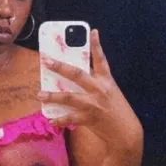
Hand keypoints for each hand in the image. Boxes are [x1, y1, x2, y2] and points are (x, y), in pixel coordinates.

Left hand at [37, 29, 141, 151]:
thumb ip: (95, 84)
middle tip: (46, 60)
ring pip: (69, 97)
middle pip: (77, 74)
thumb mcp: (110, 93)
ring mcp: (94, 104)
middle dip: (60, 67)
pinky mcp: (89, 119)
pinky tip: (51, 119)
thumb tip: (74, 78)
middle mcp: (100, 90)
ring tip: (39, 94)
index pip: (101, 60)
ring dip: (52, 96)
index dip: (96, 45)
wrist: (126, 133)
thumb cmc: (117, 111)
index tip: (92, 32)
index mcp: (107, 81)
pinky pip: (70, 118)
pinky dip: (59, 119)